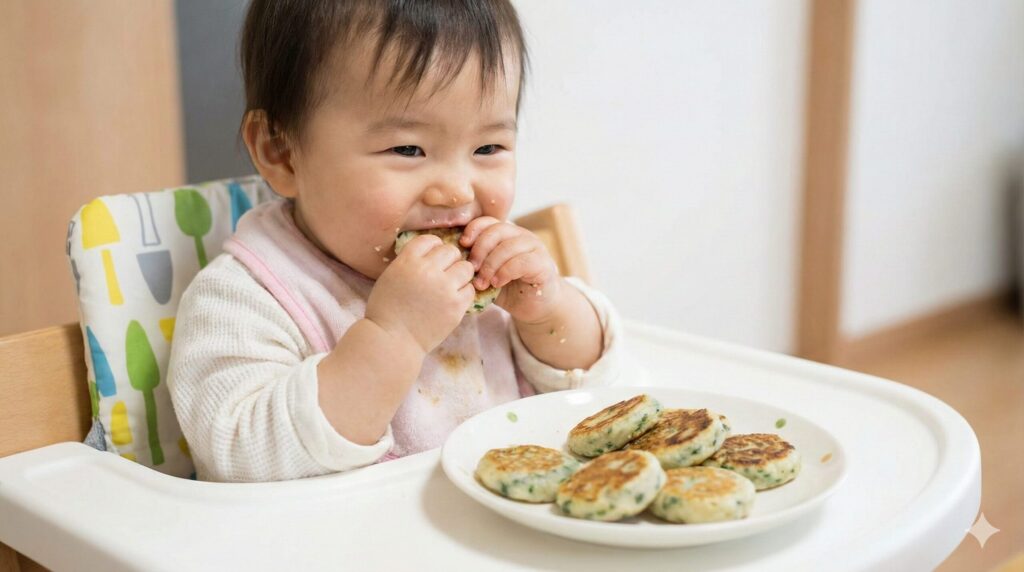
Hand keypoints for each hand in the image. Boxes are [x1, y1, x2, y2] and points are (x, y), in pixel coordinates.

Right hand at [365, 234, 475, 352]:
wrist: (392, 340)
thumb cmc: (386, 310)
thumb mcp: (390, 277)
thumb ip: (409, 263)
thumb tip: (430, 254)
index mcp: (408, 262)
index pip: (430, 240)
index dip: (433, 247)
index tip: (433, 257)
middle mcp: (428, 271)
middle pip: (451, 251)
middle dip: (449, 260)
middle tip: (444, 272)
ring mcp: (444, 289)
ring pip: (466, 268)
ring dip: (460, 274)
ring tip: (451, 285)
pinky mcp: (456, 306)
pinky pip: (470, 289)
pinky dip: (464, 292)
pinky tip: (453, 299)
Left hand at [461, 217, 562, 324]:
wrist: (535, 307)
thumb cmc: (508, 289)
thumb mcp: (486, 274)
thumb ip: (474, 264)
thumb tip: (451, 262)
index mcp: (506, 234)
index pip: (488, 221)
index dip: (473, 229)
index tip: (462, 245)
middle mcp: (522, 236)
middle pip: (497, 231)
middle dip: (480, 250)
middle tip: (471, 269)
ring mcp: (535, 248)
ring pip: (508, 246)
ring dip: (491, 265)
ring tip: (482, 283)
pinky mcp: (543, 264)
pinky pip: (522, 262)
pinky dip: (505, 272)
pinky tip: (497, 283)